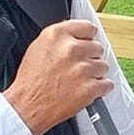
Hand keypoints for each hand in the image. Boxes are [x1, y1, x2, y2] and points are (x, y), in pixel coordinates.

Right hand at [3, 19, 110, 134]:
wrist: (26, 106)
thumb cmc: (30, 81)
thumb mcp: (38, 47)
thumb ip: (60, 38)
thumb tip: (77, 37)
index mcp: (57, 35)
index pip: (88, 28)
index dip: (87, 38)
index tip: (86, 44)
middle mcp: (71, 49)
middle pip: (97, 47)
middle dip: (90, 58)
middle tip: (79, 67)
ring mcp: (82, 68)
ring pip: (103, 66)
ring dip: (95, 74)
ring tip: (80, 81)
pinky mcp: (90, 88)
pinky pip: (107, 84)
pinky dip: (100, 88)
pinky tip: (88, 90)